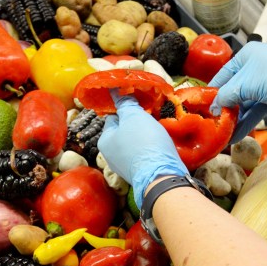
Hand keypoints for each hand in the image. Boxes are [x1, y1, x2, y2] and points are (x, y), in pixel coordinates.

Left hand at [98, 90, 187, 207]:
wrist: (161, 175)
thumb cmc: (144, 143)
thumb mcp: (133, 116)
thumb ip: (125, 102)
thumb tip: (115, 90)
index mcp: (104, 141)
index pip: (112, 117)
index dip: (126, 110)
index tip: (139, 107)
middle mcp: (111, 155)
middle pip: (124, 131)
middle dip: (137, 124)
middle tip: (151, 119)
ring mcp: (125, 166)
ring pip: (135, 143)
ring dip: (145, 136)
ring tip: (157, 133)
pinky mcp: (139, 173)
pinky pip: (143, 155)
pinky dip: (151, 149)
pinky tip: (160, 147)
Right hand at [209, 41, 266, 143]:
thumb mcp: (250, 83)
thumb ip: (228, 95)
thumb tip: (214, 107)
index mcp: (244, 58)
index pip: (220, 78)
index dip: (210, 96)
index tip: (200, 114)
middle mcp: (252, 69)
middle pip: (231, 92)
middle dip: (223, 111)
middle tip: (212, 129)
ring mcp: (264, 84)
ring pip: (244, 104)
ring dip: (235, 120)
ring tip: (223, 137)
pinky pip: (256, 110)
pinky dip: (248, 122)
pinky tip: (238, 135)